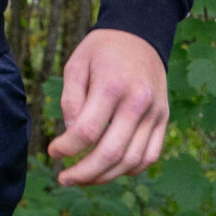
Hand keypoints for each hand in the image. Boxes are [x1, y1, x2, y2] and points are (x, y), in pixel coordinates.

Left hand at [48, 28, 168, 185]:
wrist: (141, 35)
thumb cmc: (102, 51)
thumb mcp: (76, 64)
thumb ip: (70, 99)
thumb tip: (71, 133)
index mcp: (112, 86)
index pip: (87, 131)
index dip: (66, 148)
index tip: (52, 152)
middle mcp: (138, 103)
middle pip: (111, 153)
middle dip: (84, 173)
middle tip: (64, 179)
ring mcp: (155, 113)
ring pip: (132, 161)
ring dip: (105, 177)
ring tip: (83, 179)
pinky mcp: (164, 119)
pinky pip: (150, 156)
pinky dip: (130, 170)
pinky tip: (109, 171)